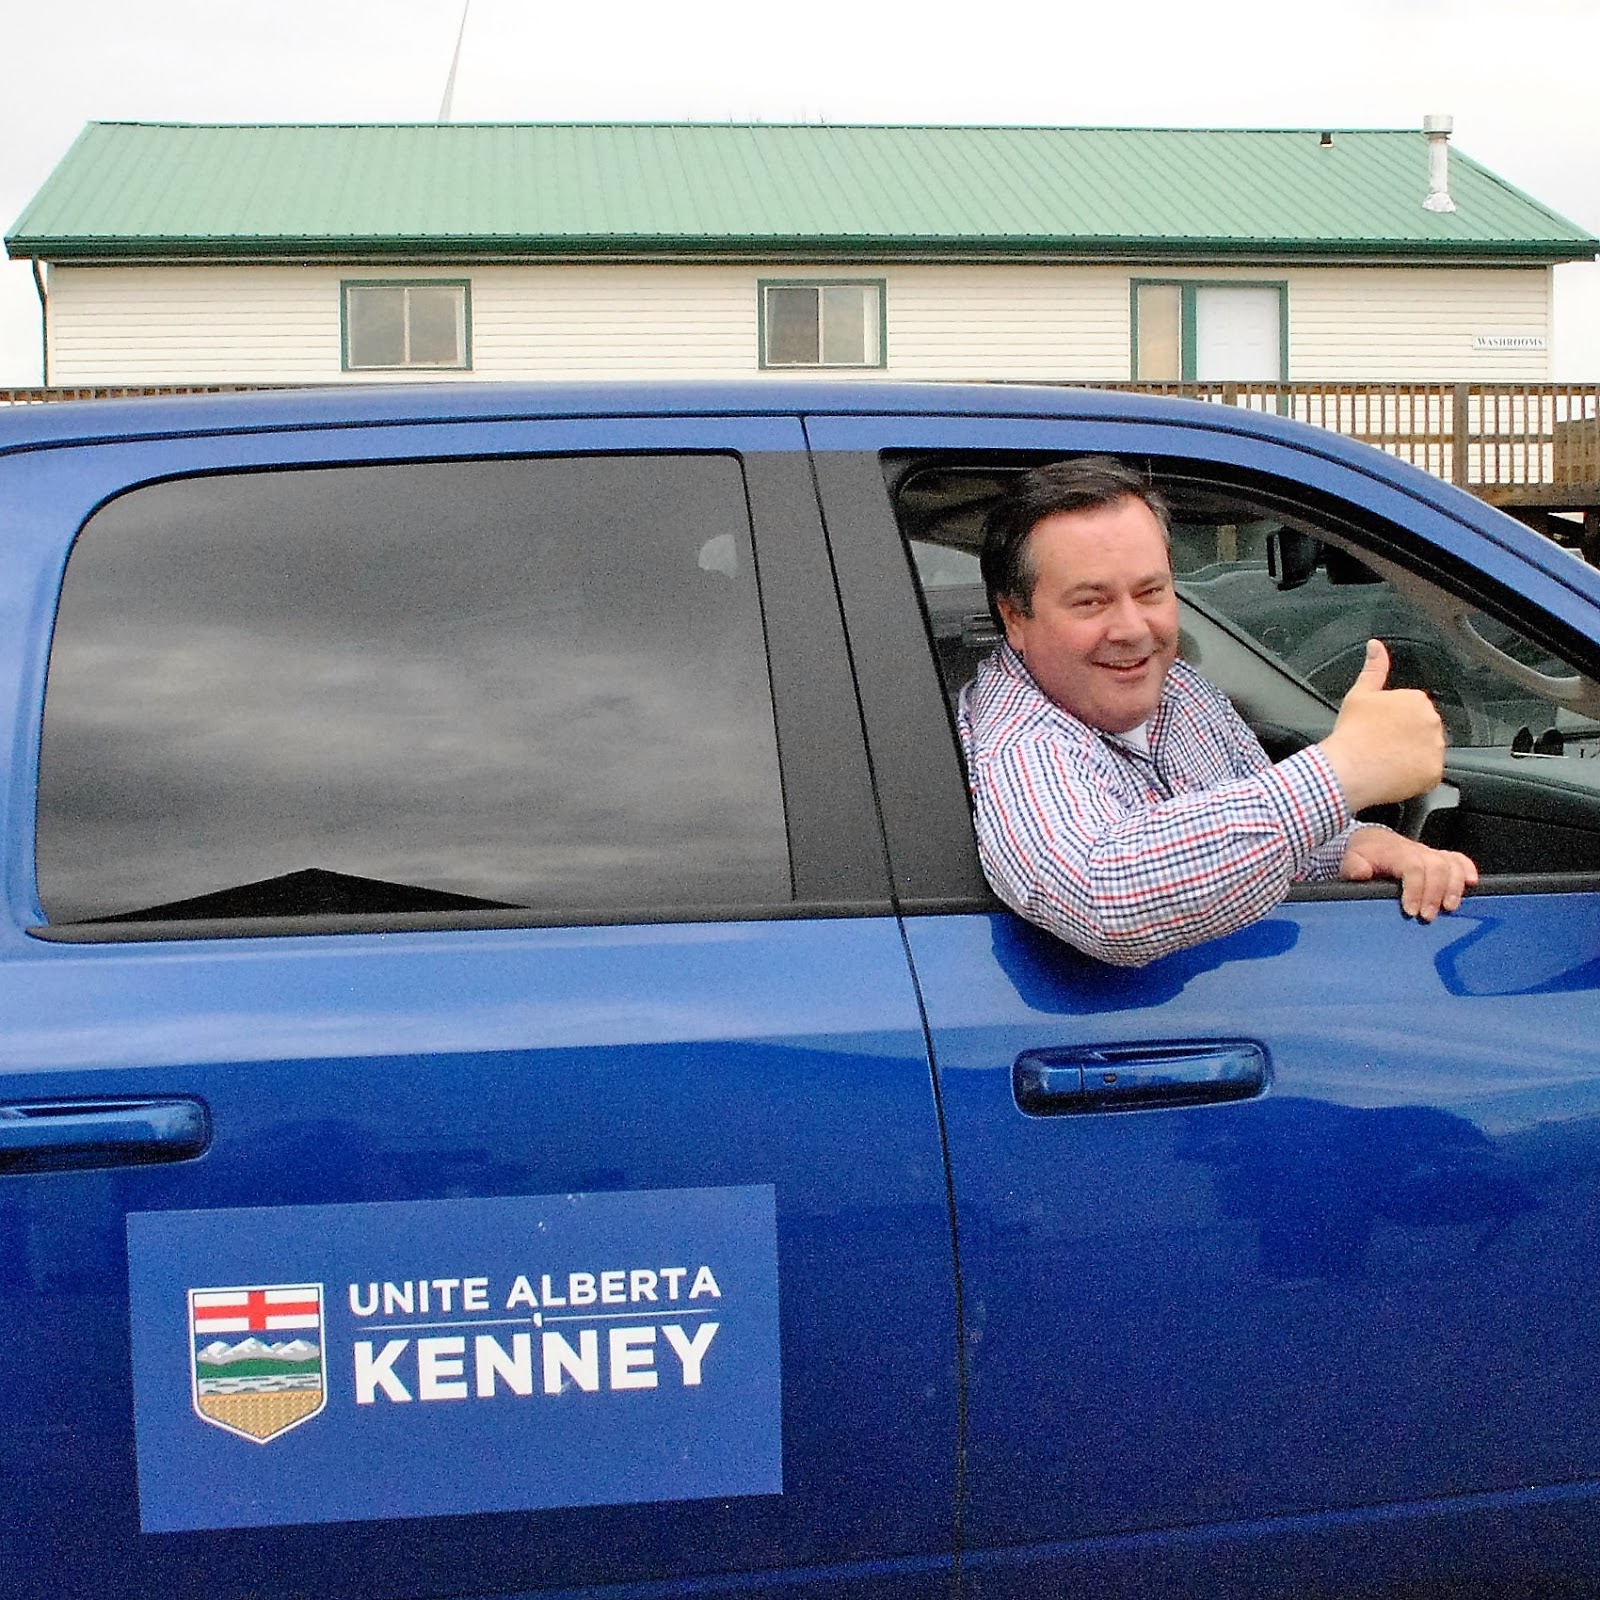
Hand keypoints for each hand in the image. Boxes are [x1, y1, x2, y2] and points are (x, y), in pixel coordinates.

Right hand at [1318, 639, 1446, 812]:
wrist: (1348, 768)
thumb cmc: (1351, 732)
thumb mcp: (1359, 695)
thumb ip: (1373, 668)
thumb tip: (1375, 646)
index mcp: (1416, 700)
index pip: (1412, 711)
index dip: (1394, 722)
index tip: (1379, 731)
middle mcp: (1432, 721)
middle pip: (1422, 732)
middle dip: (1406, 739)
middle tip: (1381, 747)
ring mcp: (1435, 748)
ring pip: (1426, 753)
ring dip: (1411, 758)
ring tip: (1386, 762)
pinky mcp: (1434, 772)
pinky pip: (1428, 775)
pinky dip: (1414, 777)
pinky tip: (1393, 775)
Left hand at [1339, 826, 1478, 920]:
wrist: (1370, 841)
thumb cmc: (1364, 854)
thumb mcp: (1351, 860)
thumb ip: (1353, 867)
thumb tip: (1361, 873)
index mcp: (1396, 852)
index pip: (1413, 867)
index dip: (1416, 889)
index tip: (1411, 910)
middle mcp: (1417, 851)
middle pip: (1437, 867)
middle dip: (1435, 893)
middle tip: (1427, 916)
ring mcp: (1430, 854)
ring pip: (1452, 864)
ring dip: (1454, 887)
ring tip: (1449, 908)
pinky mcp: (1439, 858)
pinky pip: (1459, 859)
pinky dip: (1468, 870)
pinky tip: (1472, 884)